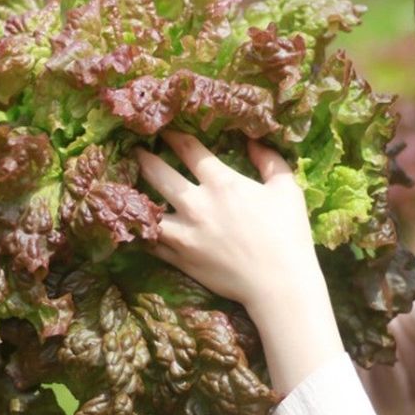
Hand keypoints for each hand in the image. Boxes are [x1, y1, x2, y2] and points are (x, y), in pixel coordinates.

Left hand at [134, 131, 344, 392]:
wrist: (278, 286)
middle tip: (134, 150)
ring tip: (127, 189)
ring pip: (148, 209)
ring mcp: (184, 233)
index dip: (174, 135)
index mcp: (222, 183)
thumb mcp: (287, 190)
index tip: (164, 128)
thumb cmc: (287, 235)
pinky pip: (152, 242)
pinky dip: (143, 232)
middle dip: (144, 158)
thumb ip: (270, 161)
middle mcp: (197, 204)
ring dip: (136, 196)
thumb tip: (254, 141)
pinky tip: (137, 225)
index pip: (189, 149)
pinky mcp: (180, 258)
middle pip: (158, 174)